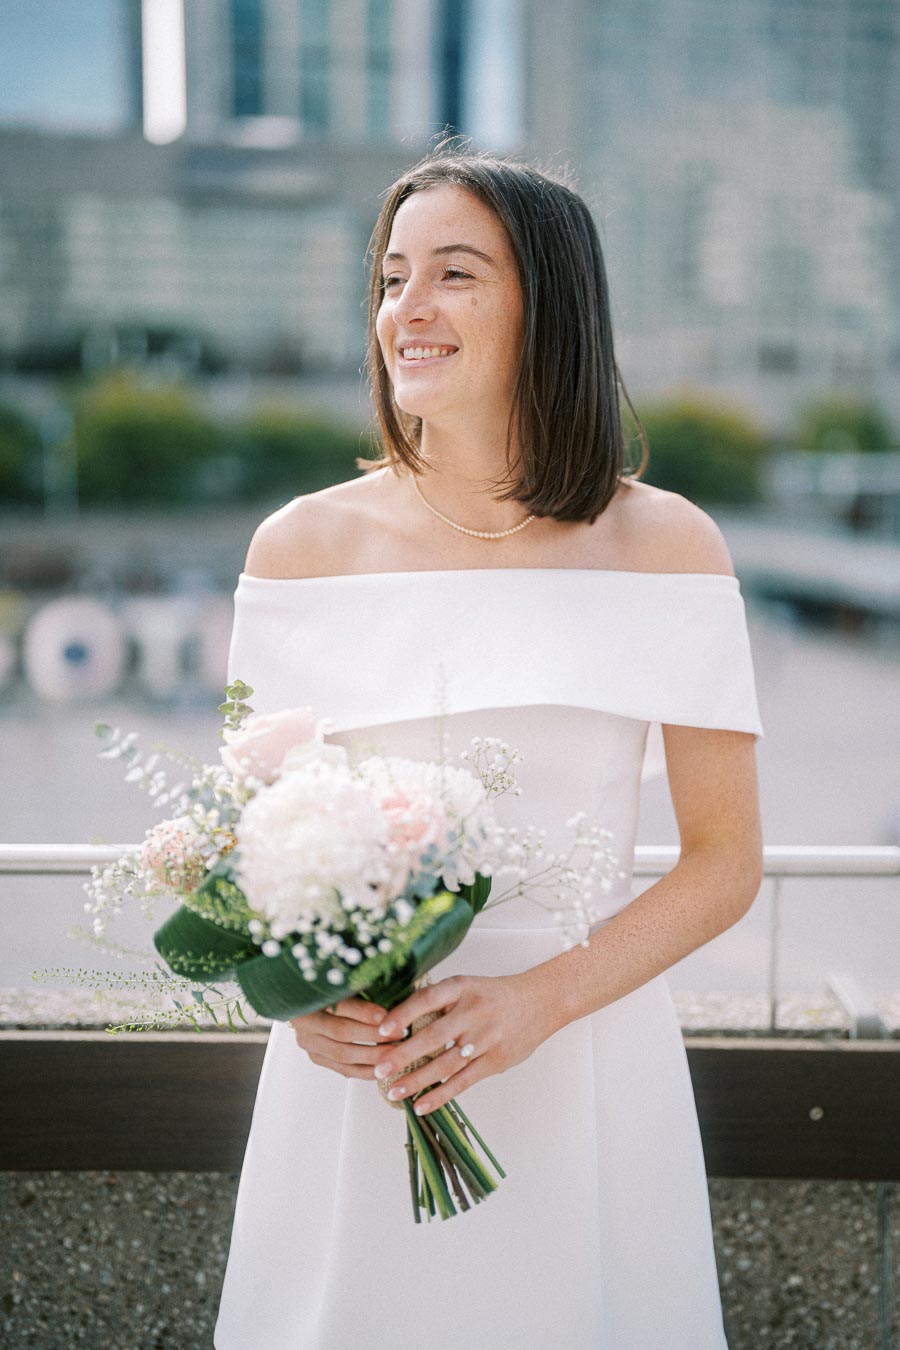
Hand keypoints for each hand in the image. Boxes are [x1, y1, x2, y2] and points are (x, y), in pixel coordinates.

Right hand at [289, 997, 404, 1078]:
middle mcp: (304, 1022)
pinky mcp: (317, 1058)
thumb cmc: (334, 987)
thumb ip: (361, 987)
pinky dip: (366, 1071)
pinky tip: (384, 1067)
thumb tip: (392, 993)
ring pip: (343, 1055)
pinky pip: (344, 1069)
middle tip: (400, 1034)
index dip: (366, 1012)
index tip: (389, 1015)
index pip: (340, 1006)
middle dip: (374, 1035)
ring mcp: (309, 1043)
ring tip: (396, 1053)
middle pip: (342, 1032)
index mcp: (310, 997)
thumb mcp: (344, 983)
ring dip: (373, 1056)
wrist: (311, 1002)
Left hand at [370, 973, 553, 1115]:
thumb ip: (438, 1001)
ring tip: (393, 1091)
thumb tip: (397, 1019)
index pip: (427, 999)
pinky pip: (463, 1082)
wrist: (540, 1002)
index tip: (381, 1029)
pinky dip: (441, 1095)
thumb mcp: (467, 986)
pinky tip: (421, 1105)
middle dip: (403, 1055)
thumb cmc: (494, 995)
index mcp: (462, 988)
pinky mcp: (495, 1061)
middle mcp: (473, 1012)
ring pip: (445, 1064)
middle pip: (433, 1036)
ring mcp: (485, 1039)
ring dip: (417, 1080)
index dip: (403, 1014)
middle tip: (379, 1068)